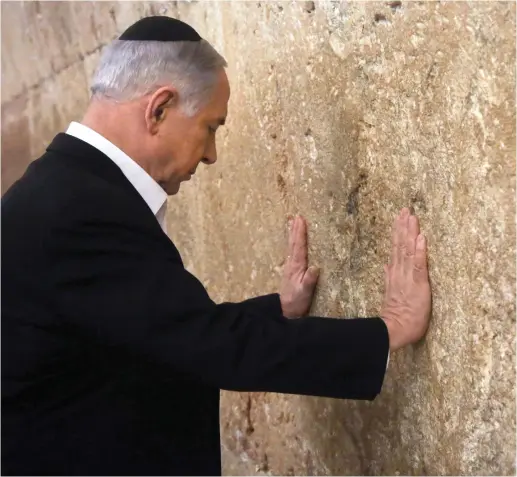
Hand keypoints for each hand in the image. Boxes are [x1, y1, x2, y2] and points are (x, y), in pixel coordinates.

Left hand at [280, 215, 319, 317]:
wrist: (285, 310)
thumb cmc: (297, 301)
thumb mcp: (305, 292)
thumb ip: (309, 279)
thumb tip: (316, 267)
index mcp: (297, 266)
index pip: (299, 246)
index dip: (301, 233)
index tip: (301, 220)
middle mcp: (292, 264)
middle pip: (294, 243)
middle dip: (296, 229)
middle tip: (297, 215)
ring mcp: (290, 266)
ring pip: (291, 246)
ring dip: (293, 234)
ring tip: (292, 222)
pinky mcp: (290, 270)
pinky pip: (291, 252)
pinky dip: (292, 243)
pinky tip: (292, 241)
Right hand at [381, 208, 431, 350]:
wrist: (394, 329)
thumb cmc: (396, 317)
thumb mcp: (390, 294)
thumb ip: (388, 277)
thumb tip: (386, 264)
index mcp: (394, 275)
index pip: (396, 250)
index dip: (398, 233)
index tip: (399, 218)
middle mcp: (400, 273)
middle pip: (401, 246)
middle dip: (403, 227)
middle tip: (405, 209)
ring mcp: (408, 277)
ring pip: (409, 251)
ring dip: (410, 233)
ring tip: (411, 217)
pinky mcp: (418, 284)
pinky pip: (419, 265)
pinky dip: (420, 251)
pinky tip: (421, 238)